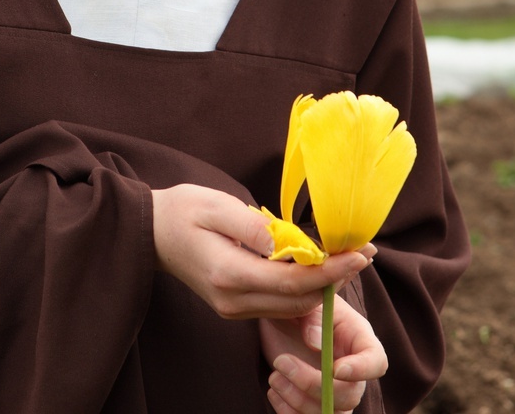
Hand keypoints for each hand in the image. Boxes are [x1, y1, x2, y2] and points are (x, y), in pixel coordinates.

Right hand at [151, 184, 372, 319]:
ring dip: (321, 285)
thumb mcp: (217, 207)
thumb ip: (254, 229)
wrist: (152, 233)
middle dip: (334, 279)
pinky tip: (316, 266)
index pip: (291, 282)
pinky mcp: (234, 306)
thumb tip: (290, 244)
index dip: (330, 270)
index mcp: (228, 274)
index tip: (361, 254)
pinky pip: (278, 304)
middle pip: (297, 301)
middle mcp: (232, 300)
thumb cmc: (183, 211)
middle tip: (363, 252)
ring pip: (291, 307)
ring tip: (347, 257)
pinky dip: (302, 288)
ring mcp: (232, 308)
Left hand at [260, 294, 387, 412]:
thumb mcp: (305, 301)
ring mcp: (334, 391)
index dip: (361, 371)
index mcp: (358, 339)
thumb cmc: (298, 305)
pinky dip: (289, 413)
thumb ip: (313, 317)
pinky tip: (274, 392)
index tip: (335, 369)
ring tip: (274, 377)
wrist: (280, 320)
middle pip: (349, 395)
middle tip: (281, 362)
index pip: (376, 362)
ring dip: (299, 402)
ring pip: (331, 413)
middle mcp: (351, 370)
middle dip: (313, 385)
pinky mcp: (314, 403)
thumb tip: (316, 344)